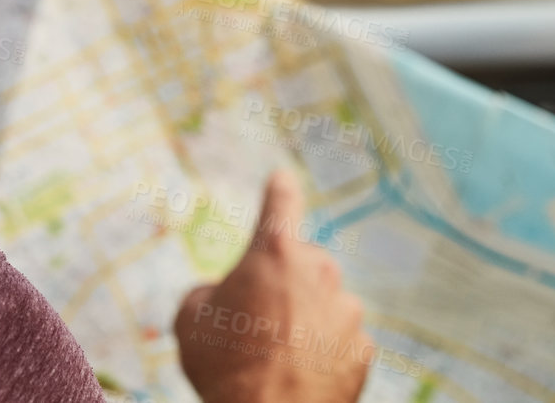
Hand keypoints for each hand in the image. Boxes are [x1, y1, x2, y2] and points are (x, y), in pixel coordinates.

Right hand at [174, 171, 373, 402]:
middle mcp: (319, 270)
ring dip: (304, 321)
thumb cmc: (225, 368)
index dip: (279, 189)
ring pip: (322, 304)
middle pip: (300, 264)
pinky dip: (323, 353)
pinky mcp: (363, 347)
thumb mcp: (191, 321)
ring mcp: (346, 309)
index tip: (283, 177)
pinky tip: (299, 376)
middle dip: (282, 285)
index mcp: (275, 251)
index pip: (280, 201)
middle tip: (254, 324)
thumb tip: (219, 296)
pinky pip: (339, 341)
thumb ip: (208, 293)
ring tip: (274, 359)